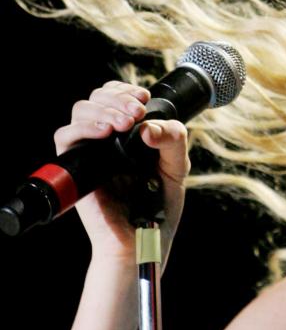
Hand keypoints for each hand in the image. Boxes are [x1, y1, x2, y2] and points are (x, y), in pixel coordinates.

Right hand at [53, 80, 189, 267]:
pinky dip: (84, 127)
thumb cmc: (158, 207)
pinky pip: (65, 137)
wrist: (143, 239)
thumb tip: (147, 126)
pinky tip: (105, 132)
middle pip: (96, 97)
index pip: (115, 97)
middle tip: (136, 112)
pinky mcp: (76, 168)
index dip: (125, 90)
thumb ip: (173, 140)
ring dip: (103, 108)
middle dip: (117, 97)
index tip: (143, 97)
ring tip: (125, 123)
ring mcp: (89, 152)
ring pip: (80, 110)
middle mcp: (106, 140)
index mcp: (128, 135)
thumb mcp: (176, 167)